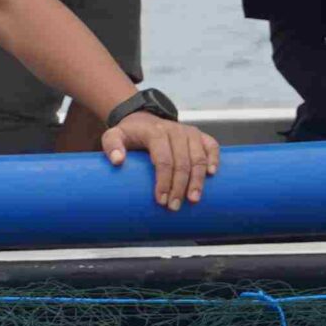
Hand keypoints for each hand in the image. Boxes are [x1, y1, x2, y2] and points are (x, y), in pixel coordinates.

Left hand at [101, 114, 219, 210]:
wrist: (143, 119)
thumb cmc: (129, 134)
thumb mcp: (113, 136)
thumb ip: (111, 146)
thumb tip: (117, 161)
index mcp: (155, 132)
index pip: (163, 160)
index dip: (163, 181)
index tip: (161, 200)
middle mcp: (175, 131)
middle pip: (182, 163)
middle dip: (180, 187)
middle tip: (175, 206)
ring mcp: (189, 132)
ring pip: (199, 158)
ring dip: (198, 181)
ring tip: (193, 200)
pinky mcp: (199, 135)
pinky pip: (212, 146)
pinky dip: (214, 159)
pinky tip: (211, 175)